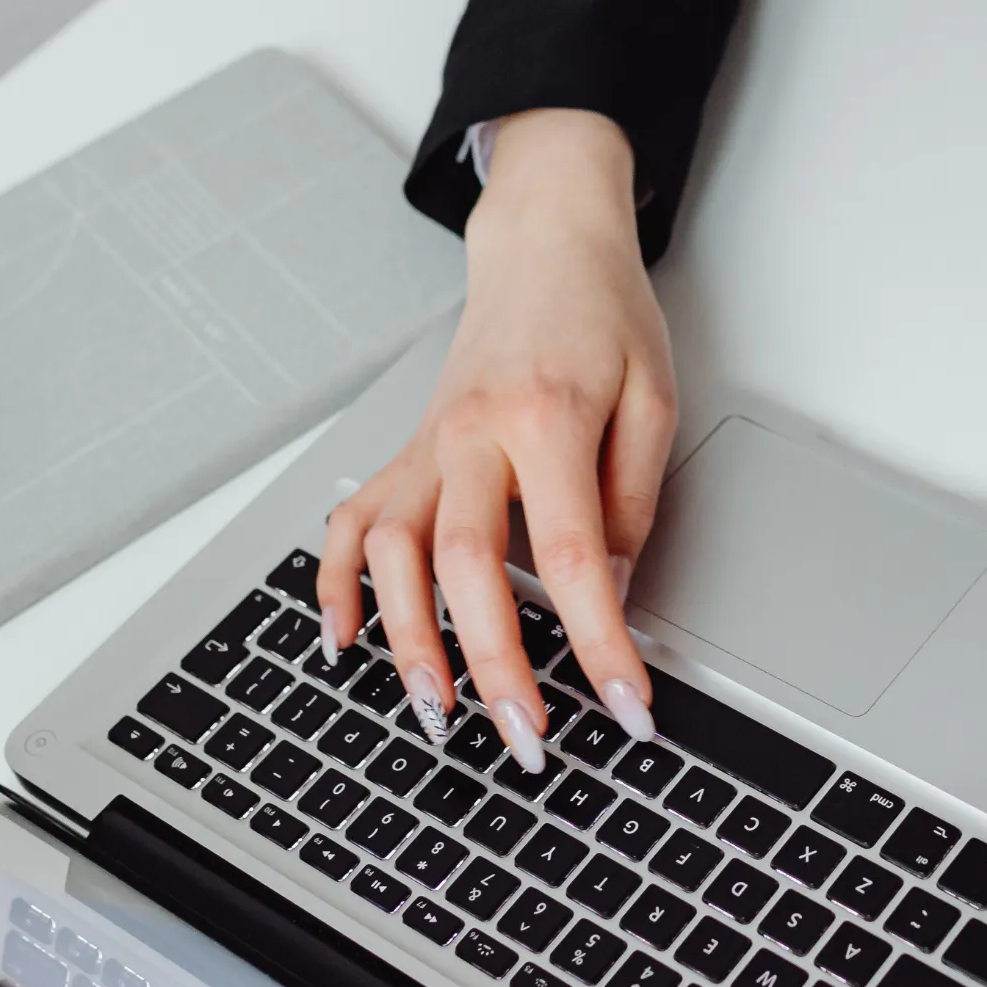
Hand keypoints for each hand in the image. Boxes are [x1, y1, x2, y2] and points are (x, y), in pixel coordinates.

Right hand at [317, 109, 674, 767]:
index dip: (599, 640)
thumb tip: (611, 588)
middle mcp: (471, 434)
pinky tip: (342, 641)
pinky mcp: (406, 450)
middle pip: (468, 568)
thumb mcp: (652, 398)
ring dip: (407, 643)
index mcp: (546, 417)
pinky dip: (335, 586)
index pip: (571, 554)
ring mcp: (427, 444)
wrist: (545, 246)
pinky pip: (350, 522)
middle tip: (527, 739)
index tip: (625, 705)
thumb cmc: (604, 315)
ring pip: (393, 555)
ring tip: (435, 715)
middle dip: (496, 667)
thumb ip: (631, 497)